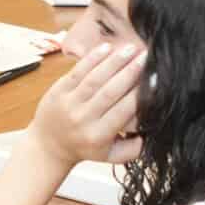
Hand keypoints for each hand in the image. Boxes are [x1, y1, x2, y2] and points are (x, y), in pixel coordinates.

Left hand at [26, 41, 145, 167]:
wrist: (49, 145)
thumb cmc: (85, 148)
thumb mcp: (110, 156)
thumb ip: (133, 150)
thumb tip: (149, 134)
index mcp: (98, 135)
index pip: (123, 111)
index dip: (140, 94)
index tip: (156, 79)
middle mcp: (83, 119)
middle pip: (110, 91)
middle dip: (130, 72)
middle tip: (147, 57)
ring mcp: (69, 103)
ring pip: (95, 79)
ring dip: (114, 61)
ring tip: (131, 48)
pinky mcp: (59, 90)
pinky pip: (78, 72)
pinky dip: (92, 59)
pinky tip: (107, 48)